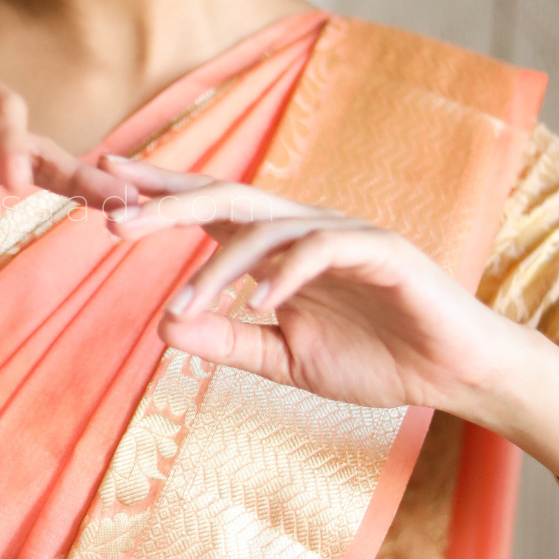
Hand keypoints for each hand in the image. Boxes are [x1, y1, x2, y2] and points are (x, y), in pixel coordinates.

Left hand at [99, 155, 513, 415]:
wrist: (454, 373)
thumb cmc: (375, 358)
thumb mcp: (286, 358)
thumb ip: (228, 341)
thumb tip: (162, 327)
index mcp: (277, 247)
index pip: (208, 209)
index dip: (159, 194)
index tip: (104, 186)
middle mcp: (303, 228)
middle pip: (225, 197)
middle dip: (167, 203)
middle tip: (115, 219)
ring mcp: (343, 233)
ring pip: (267, 224)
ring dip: (220, 265)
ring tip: (190, 304)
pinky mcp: (383, 249)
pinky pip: (322, 247)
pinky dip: (286, 272)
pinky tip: (260, 300)